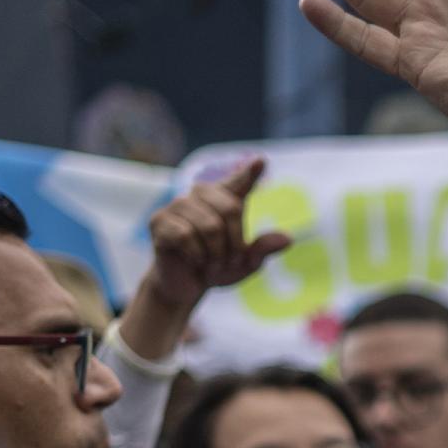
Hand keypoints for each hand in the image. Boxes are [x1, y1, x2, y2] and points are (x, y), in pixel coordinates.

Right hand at [145, 157, 292, 311]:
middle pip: (231, 208)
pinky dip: (197, 255)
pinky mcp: (159, 221)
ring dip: (217, 254)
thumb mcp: (246, 263)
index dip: (249, 173)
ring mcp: (177, 205)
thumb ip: (263, 249)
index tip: (261, 161)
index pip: (239, 182)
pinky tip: (195, 261)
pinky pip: (185, 235)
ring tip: (212, 265)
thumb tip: (288, 239)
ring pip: (209, 226)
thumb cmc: (217, 268)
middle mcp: (200, 195)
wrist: (186, 286)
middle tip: (230, 262)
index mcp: (224, 200)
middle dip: (236, 243)